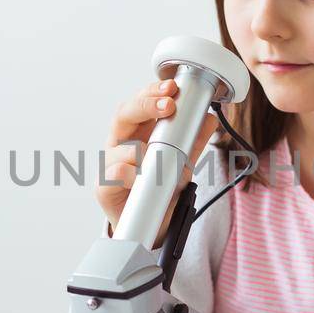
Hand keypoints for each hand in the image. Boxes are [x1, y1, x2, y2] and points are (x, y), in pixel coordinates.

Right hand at [96, 78, 219, 247]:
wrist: (154, 224)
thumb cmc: (161, 187)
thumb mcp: (183, 162)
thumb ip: (194, 141)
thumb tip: (209, 118)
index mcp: (137, 131)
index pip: (140, 102)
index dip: (154, 91)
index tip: (173, 88)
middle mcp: (120, 143)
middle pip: (124, 114)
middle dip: (146, 104)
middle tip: (167, 104)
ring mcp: (110, 165)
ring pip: (119, 146)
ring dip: (141, 149)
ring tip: (158, 159)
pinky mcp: (104, 188)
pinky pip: (113, 175)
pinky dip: (128, 174)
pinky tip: (138, 177)